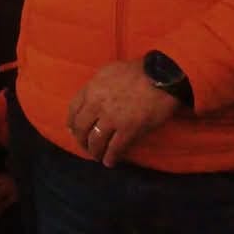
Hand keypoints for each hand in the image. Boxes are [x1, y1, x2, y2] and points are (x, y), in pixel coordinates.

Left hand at [67, 59, 181, 166]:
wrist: (162, 76)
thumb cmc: (137, 71)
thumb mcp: (108, 72)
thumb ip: (96, 85)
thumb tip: (90, 98)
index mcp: (90, 89)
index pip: (73, 110)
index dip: (72, 123)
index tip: (73, 130)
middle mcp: (96, 105)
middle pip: (81, 128)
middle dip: (81, 140)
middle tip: (85, 147)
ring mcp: (112, 119)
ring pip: (95, 141)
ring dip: (94, 151)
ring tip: (97, 156)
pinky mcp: (128, 130)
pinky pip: (115, 148)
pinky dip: (110, 158)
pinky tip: (109, 162)